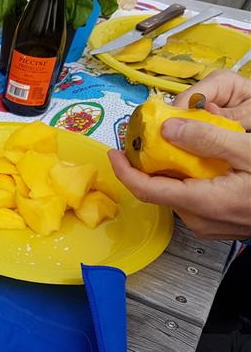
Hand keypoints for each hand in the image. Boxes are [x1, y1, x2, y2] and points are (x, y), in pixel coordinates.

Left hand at [108, 74, 250, 239]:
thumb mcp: (249, 153)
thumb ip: (208, 140)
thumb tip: (170, 127)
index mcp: (201, 202)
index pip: (146, 189)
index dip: (124, 170)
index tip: (114, 151)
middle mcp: (198, 218)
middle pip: (160, 189)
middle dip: (151, 162)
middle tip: (151, 136)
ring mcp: (207, 224)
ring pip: (176, 192)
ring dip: (173, 169)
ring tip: (179, 142)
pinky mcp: (216, 223)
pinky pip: (192, 198)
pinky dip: (189, 178)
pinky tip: (202, 161)